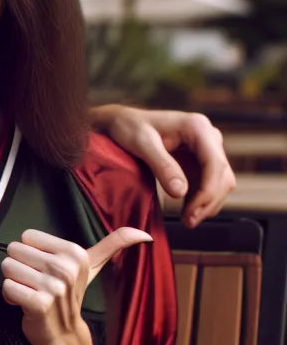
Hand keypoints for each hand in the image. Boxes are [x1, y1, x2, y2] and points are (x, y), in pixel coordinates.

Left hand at [1, 227, 152, 344]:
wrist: (64, 335)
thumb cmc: (71, 295)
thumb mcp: (92, 266)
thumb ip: (113, 244)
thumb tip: (144, 233)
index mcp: (76, 252)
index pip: (27, 236)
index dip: (30, 253)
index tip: (44, 270)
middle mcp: (65, 267)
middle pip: (14, 250)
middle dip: (19, 267)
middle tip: (35, 282)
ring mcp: (53, 287)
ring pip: (8, 267)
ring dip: (13, 282)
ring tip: (30, 292)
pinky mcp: (38, 303)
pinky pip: (7, 287)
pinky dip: (9, 296)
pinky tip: (23, 304)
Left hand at [90, 105, 235, 227]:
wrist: (122, 122)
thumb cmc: (129, 127)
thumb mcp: (141, 143)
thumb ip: (161, 165)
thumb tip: (180, 192)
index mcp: (198, 127)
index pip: (215, 163)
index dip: (208, 191)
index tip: (193, 211)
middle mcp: (208, 136)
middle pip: (222, 175)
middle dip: (208, 201)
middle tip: (189, 222)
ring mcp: (206, 149)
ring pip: (220, 182)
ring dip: (207, 203)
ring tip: (188, 221)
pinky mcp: (200, 160)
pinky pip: (209, 184)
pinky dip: (201, 200)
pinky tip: (188, 211)